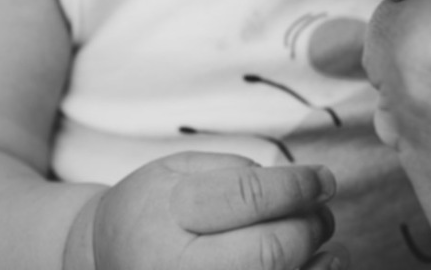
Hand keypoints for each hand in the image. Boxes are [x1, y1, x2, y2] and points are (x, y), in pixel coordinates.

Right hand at [64, 153, 344, 269]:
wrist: (107, 257)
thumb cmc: (152, 208)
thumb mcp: (178, 169)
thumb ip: (237, 171)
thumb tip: (301, 184)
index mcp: (169, 220)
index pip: (252, 197)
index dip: (299, 184)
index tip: (323, 179)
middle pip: (272, 250)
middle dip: (311, 224)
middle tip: (319, 209)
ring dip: (317, 258)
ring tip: (315, 236)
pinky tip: (318, 263)